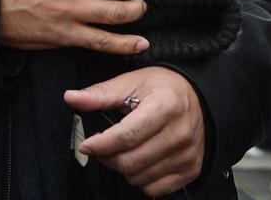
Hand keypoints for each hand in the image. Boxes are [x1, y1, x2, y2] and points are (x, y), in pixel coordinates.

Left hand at [65, 68, 205, 195]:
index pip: (127, 135)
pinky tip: (140, 159)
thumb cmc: (163, 87)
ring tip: (123, 149)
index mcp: (165, 106)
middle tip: (101, 146)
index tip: (87, 144)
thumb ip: (101, 93)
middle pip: (131, 161)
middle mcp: (179, 134)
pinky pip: (155, 189)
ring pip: (140, 178)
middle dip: (108, 157)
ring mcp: (187, 155)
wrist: (200, 98)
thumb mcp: (133, 82)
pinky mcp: (191, 170)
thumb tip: (70, 97)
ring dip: (123, 168)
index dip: (101, 144)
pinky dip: (141, 179)